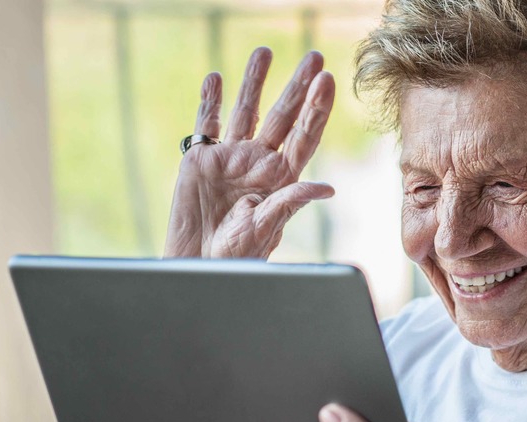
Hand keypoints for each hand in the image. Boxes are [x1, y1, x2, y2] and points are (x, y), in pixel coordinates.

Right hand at [164, 47, 335, 258]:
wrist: (198, 264)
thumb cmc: (238, 255)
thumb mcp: (266, 228)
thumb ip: (290, 202)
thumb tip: (326, 189)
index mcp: (282, 177)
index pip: (305, 135)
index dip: (316, 108)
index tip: (328, 80)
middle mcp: (260, 162)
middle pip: (282, 116)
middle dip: (297, 86)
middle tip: (313, 57)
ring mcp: (231, 158)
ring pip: (245, 111)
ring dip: (254, 82)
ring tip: (264, 52)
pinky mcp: (202, 160)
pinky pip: (206, 124)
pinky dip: (209, 102)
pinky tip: (216, 78)